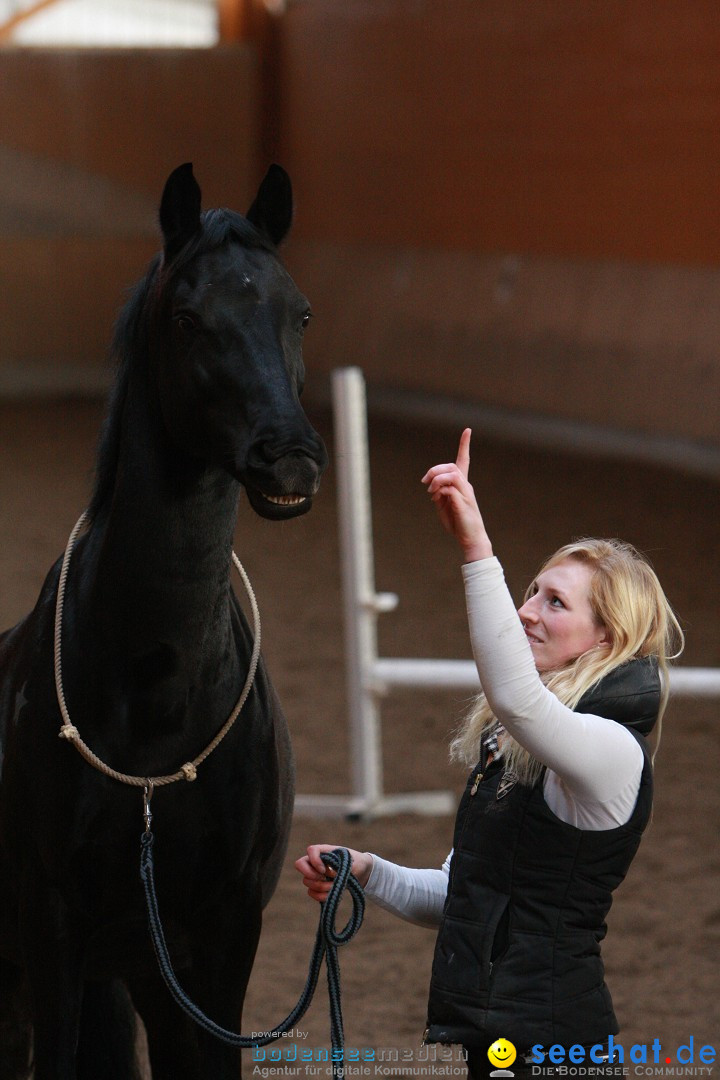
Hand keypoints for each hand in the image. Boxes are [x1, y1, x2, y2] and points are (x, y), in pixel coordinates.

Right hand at [295, 844, 373, 901]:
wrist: (362, 873)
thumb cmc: (358, 863)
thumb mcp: (355, 864)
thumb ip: (343, 868)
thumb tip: (332, 876)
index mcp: (326, 851)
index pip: (311, 850)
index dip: (314, 860)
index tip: (324, 870)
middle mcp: (317, 861)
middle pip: (300, 864)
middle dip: (311, 874)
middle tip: (324, 878)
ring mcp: (316, 874)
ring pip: (306, 881)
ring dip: (319, 887)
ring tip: (333, 887)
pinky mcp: (319, 886)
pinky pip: (311, 892)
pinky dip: (319, 896)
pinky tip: (330, 895)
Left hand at [421, 429, 492, 561]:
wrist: (470, 538)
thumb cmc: (458, 523)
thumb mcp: (444, 506)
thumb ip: (439, 493)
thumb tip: (432, 486)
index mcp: (462, 485)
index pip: (464, 460)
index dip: (464, 445)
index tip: (468, 430)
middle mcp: (466, 486)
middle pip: (451, 466)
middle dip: (435, 470)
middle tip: (425, 483)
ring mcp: (465, 493)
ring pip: (452, 473)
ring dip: (436, 479)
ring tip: (430, 491)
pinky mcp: (463, 502)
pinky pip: (450, 487)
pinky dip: (439, 490)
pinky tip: (435, 499)